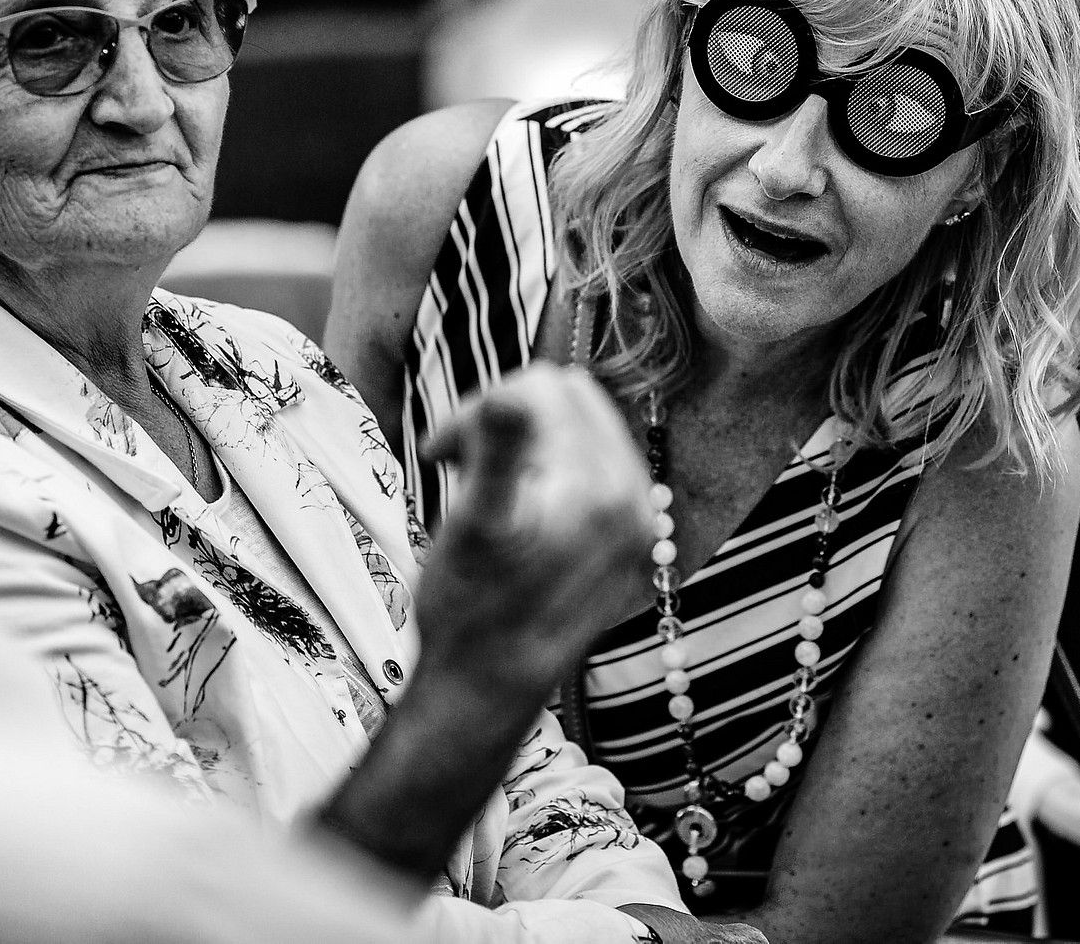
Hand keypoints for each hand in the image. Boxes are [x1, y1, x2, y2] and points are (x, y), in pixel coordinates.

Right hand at [315, 363, 652, 880]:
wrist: (486, 691)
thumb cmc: (468, 612)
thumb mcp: (474, 526)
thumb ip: (498, 452)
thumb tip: (509, 395)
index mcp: (604, 488)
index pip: (545, 388)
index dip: (482, 409)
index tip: (440, 455)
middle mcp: (637, 500)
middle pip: (568, 400)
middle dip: (506, 420)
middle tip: (457, 468)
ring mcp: (638, 522)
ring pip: (576, 430)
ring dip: (522, 445)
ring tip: (481, 491)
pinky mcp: (629, 541)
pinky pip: (590, 467)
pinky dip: (544, 471)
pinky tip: (512, 509)